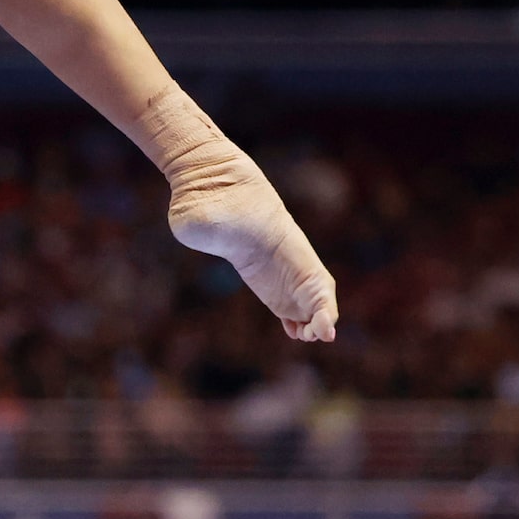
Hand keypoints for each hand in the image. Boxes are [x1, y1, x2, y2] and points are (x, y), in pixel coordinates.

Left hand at [161, 135, 339, 342]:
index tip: (325, 328)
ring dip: (308, 322)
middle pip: (315, 296)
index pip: (317, 282)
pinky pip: (285, 301)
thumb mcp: (211, 210)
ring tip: (300, 334)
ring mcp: (274, 269)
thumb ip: (206, 222)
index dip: (324, 307)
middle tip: (310, 334)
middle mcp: (286, 260)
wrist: (214, 184)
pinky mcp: (259, 275)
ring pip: (302, 301)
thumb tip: (193, 227)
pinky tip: (294, 331)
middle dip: (320, 319)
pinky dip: (294, 318)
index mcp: (286, 246)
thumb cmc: (218, 198)